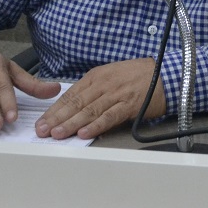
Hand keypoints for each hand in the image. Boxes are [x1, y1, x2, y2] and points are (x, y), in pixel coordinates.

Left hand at [35, 58, 165, 139]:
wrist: (165, 74)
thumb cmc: (138, 76)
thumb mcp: (111, 76)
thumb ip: (93, 91)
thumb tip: (74, 108)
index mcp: (96, 76)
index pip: (70, 94)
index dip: (54, 109)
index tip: (42, 121)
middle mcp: (103, 84)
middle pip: (76, 103)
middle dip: (57, 118)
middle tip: (42, 130)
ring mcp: (116, 94)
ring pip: (89, 110)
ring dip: (71, 123)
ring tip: (57, 134)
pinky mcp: (129, 105)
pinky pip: (109, 116)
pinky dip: (96, 125)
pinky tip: (84, 133)